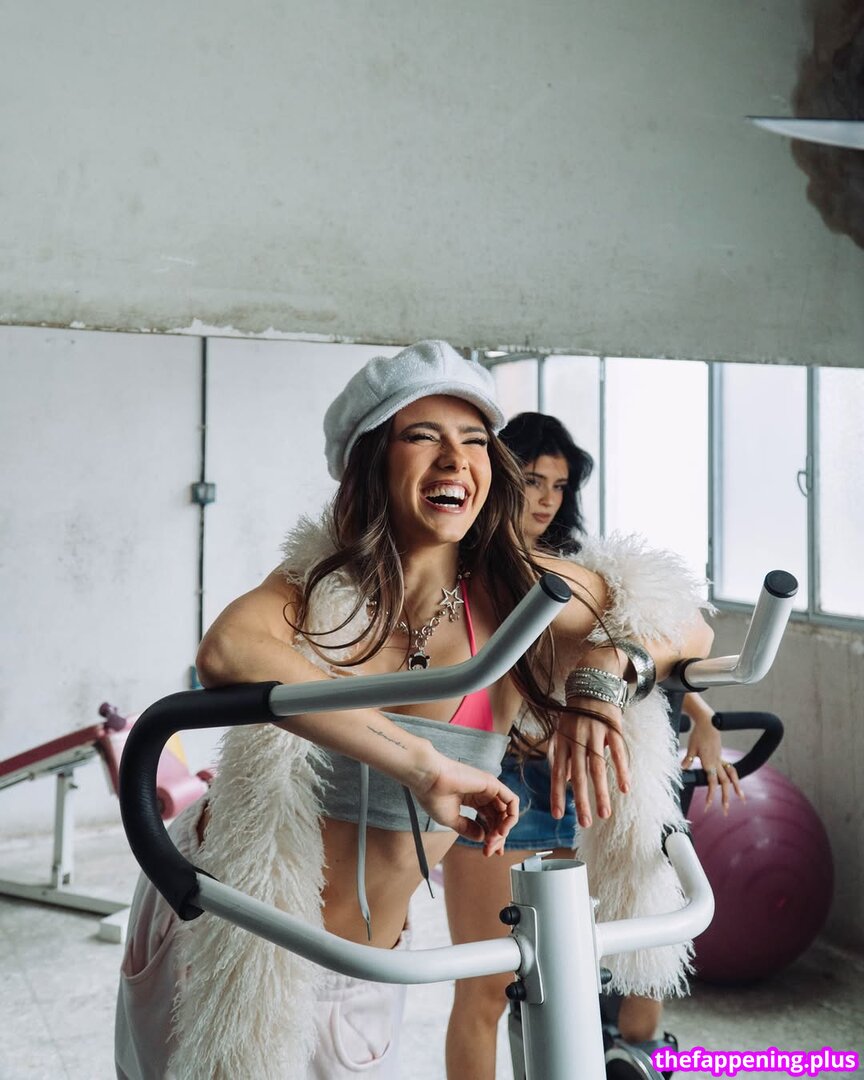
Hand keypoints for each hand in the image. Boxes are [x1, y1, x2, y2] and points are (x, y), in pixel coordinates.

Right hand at [412, 751, 518, 856]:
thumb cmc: (433, 796)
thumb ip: (468, 829)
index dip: (491, 837)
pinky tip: (502, 830)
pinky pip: (512, 801)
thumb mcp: (451, 819)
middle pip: (498, 818)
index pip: (489, 820)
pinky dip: (511, 817)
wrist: (427, 780)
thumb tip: (483, 837)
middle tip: (488, 851)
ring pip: (506, 812)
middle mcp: (482, 793)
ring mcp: (488, 788)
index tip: (487, 852)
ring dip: (503, 831)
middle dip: (496, 837)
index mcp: (471, 799)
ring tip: (492, 842)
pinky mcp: (492, 784)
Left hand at [549, 699, 628, 828]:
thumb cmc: (577, 714)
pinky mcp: (612, 728)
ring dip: (601, 792)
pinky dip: (621, 770)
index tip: (557, 815)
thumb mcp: (564, 732)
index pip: (558, 772)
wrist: (593, 683)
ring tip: (604, 813)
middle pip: (579, 774)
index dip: (557, 793)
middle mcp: (577, 738)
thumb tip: (568, 780)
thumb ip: (566, 756)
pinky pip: (618, 752)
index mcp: (562, 741)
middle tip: (584, 823)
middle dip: (581, 800)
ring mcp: (595, 733)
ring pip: (598, 767)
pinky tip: (625, 788)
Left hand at [681, 709, 744, 814]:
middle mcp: (717, 763)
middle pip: (724, 783)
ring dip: (736, 788)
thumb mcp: (691, 747)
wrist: (709, 722)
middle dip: (725, 798)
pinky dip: (734, 777)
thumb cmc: (698, 734)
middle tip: (725, 811)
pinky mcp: (722, 756)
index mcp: (709, 763)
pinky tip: (735, 784)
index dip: (710, 795)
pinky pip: (730, 769)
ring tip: (742, 799)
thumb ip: (687, 760)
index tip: (708, 806)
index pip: (711, 783)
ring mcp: (721, 759)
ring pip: (731, 776)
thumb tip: (682, 769)